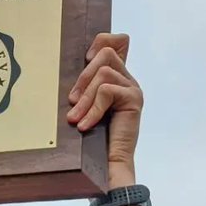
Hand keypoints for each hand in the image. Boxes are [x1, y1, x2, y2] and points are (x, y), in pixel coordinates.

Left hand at [66, 34, 142, 185]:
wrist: (107, 165)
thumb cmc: (92, 138)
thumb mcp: (84, 105)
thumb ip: (84, 87)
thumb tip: (71, 68)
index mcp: (116, 78)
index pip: (117, 41)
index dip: (100, 41)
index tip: (85, 59)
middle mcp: (127, 80)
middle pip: (105, 54)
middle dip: (83, 78)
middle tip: (72, 103)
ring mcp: (132, 88)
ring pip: (103, 74)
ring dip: (85, 98)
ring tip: (76, 119)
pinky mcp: (134, 99)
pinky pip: (107, 91)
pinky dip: (92, 109)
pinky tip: (85, 126)